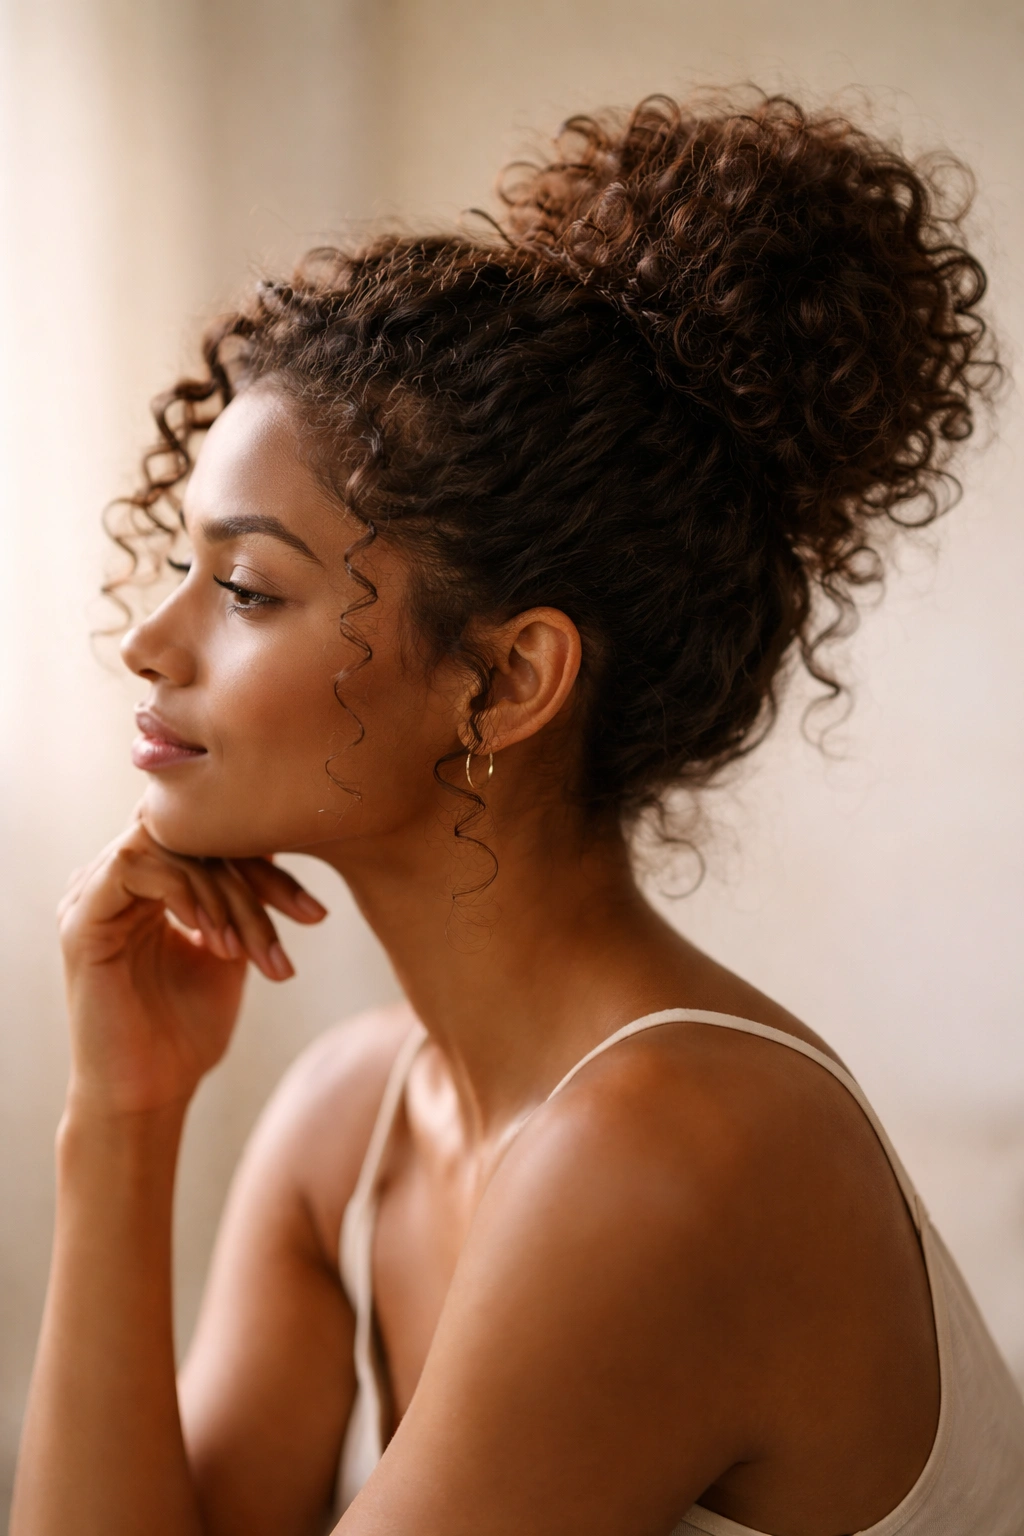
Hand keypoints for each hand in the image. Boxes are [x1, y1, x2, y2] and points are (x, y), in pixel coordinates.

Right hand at [57, 815, 326, 1116]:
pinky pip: (132, 866)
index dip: (270, 869)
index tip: (315, 915)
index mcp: (150, 886)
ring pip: (172, 847)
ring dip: (224, 893)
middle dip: (258, 879)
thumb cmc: (188, 1031)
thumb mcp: (232, 949)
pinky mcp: (80, 918)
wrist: (150, 1096)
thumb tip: (285, 842)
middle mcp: (118, 882)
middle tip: (303, 921)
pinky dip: (183, 891)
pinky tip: (209, 934)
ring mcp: (94, 895)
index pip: (213, 841)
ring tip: (241, 950)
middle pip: (196, 836)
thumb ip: (244, 899)